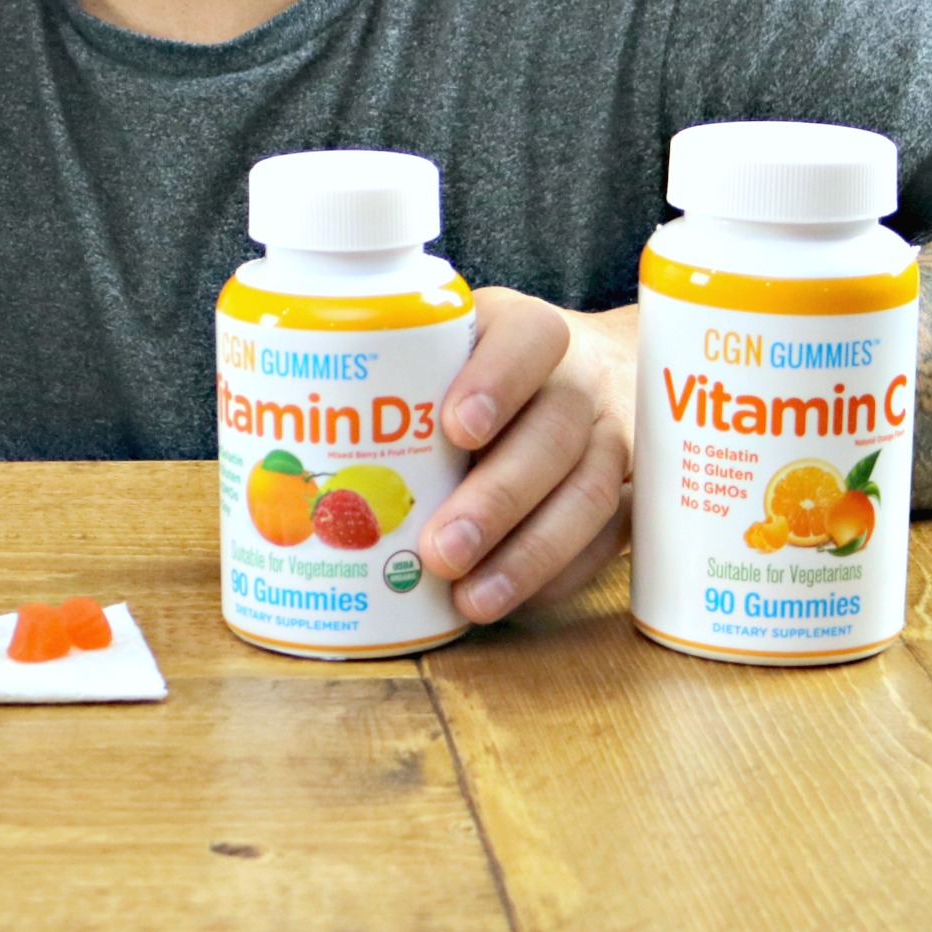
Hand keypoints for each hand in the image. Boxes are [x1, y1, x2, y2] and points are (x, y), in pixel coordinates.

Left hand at [417, 291, 636, 622]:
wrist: (592, 374)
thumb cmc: (486, 366)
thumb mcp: (452, 344)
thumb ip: (400, 376)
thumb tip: (297, 441)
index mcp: (530, 330)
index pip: (530, 339)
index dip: (498, 380)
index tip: (456, 428)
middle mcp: (582, 379)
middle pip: (554, 434)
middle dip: (498, 499)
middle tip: (441, 550)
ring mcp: (615, 437)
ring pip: (589, 495)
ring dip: (528, 555)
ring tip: (470, 600)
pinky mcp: (634, 493)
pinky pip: (607, 540)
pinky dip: (557, 577)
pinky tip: (508, 601)